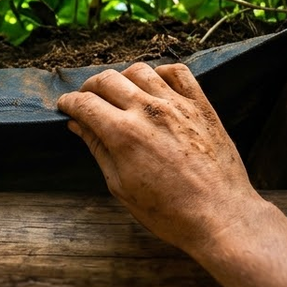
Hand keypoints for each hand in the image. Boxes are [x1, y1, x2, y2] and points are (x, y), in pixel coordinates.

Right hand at [57, 62, 264, 258]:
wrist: (221, 216)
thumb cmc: (169, 212)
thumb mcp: (122, 187)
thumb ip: (99, 150)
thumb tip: (78, 126)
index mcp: (124, 134)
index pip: (85, 103)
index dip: (69, 103)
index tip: (66, 106)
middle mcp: (148, 111)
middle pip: (107, 80)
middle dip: (89, 87)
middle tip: (87, 100)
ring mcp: (177, 105)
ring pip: (139, 70)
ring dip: (122, 78)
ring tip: (120, 94)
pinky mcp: (201, 105)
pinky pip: (177, 72)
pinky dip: (161, 73)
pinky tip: (155, 86)